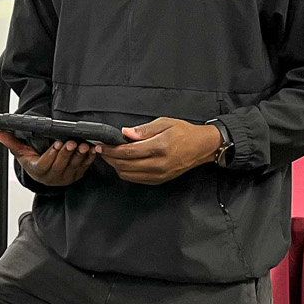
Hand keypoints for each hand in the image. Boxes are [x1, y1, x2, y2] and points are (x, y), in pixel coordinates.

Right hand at [0, 130, 96, 187]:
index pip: (45, 164)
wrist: (44, 174)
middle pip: (61, 165)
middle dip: (66, 153)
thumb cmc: (33, 161)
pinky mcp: (76, 175)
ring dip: (79, 155)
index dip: (52, 154)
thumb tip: (0, 133)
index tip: (57, 144)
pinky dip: (89, 158)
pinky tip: (92, 149)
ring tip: (82, 145)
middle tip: (71, 142)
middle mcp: (53, 177)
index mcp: (39, 172)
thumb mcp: (21, 152)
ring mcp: (66, 177)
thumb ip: (12, 142)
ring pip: (74, 167)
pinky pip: (84, 167)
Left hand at [97, 117, 222, 184]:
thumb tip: (125, 133)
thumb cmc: (184, 132)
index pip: (128, 151)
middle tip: (102, 151)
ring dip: (116, 166)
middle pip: (125, 165)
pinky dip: (126, 172)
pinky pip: (136, 179)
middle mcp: (159, 164)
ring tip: (110, 157)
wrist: (201, 147)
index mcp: (159, 147)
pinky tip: (123, 164)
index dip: (112, 150)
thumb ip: (143, 130)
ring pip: (129, 174)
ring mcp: (159, 174)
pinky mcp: (160, 180)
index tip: (102, 145)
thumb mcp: (164, 123)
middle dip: (110, 158)